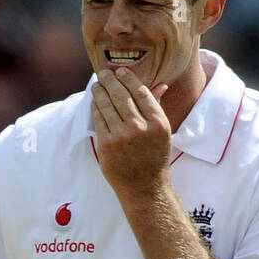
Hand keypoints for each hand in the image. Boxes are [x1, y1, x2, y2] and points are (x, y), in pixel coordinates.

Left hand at [90, 68, 171, 200]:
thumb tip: (160, 85)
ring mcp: (122, 135)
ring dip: (100, 91)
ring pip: (107, 104)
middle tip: (104, 73)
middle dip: (110, 80)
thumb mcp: (163, 133)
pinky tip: (95, 102)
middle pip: (121, 95)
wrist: (145, 187)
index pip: (141, 91)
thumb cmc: (155, 158)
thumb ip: (157, 108)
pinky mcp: (107, 143)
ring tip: (97, 85)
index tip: (121, 71)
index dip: (128, 78)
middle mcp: (140, 127)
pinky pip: (98, 118)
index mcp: (158, 123)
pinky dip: (95, 107)